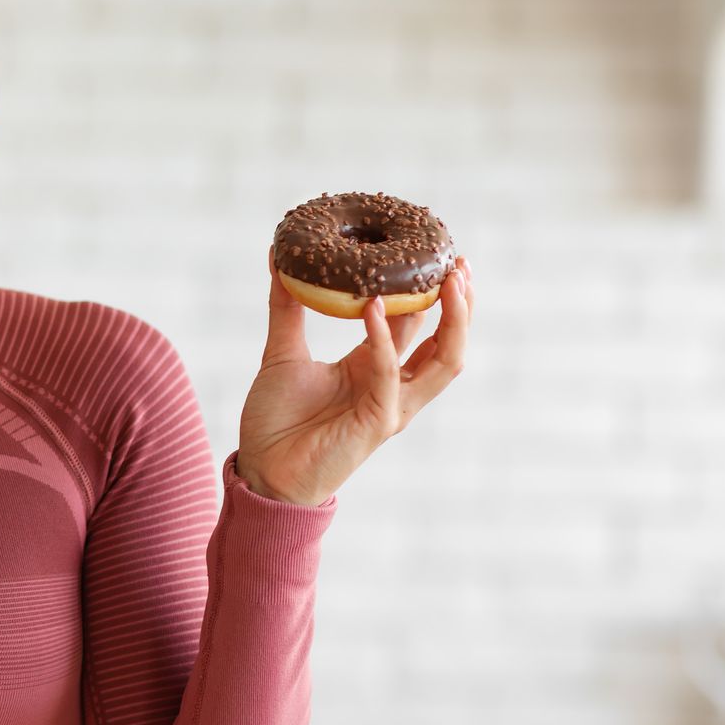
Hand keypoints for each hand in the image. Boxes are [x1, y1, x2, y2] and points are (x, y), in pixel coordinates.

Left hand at [236, 246, 474, 507]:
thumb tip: (277, 257)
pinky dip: (384, 340)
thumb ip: (286, 307)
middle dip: (462, 306)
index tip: (435, 252)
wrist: (262, 471)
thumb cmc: (276, 420)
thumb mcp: (282, 351)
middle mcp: (393, 388)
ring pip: (444, 362)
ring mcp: (391, 407)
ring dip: (452, 321)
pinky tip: (375, 308)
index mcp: (375, 369)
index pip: (419, 326)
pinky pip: (389, 375)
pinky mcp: (377, 423)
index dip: (432, 293)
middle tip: (460, 264)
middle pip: (448, 344)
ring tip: (447, 280)